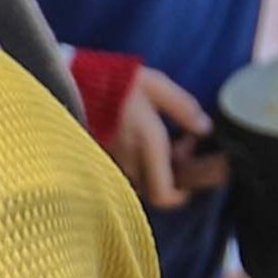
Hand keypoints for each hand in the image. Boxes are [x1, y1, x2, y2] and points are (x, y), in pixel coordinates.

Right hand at [109, 61, 222, 214]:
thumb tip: (204, 127)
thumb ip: (183, 108)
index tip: (190, 184)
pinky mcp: (102, 154)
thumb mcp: (156, 86)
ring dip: (157, 166)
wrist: (73, 80)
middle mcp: (130, 160)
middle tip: (184, 147)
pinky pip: (127, 167)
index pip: (163, 194)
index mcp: (147, 145)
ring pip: (142, 177)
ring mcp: (113, 160)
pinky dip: (141, 159)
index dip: (179, 197)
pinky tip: (145, 137)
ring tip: (166, 139)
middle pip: (155, 187)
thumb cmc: (116, 80)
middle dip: (173, 174)